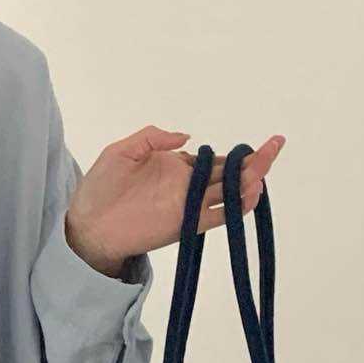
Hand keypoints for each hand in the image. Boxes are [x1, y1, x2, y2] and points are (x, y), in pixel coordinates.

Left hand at [64, 129, 287, 275]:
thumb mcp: (122, 151)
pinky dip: (237, 208)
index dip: (236, 153)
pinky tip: (251, 194)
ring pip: (229, 193)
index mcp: (176, 166)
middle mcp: (188, 185)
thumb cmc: (100, 186)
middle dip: (254, 162)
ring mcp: (189, 206)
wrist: (88, 224)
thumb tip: (187, 137)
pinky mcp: (186, 225)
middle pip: (229, 174)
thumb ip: (152, 138)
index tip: (257, 144)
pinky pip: (219, 217)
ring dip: (250, 181)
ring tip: (264, 168)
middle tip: (274, 146)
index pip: (214, 159)